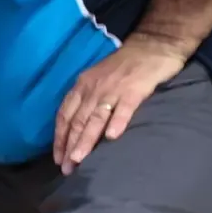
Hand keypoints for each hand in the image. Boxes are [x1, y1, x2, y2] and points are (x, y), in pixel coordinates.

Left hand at [52, 32, 190, 173]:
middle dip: (70, 146)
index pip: (65, 115)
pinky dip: (117, 122)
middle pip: (78, 121)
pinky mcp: (135, 89)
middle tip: (66, 168)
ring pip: (96, 118)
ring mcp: (114, 89)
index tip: (57, 158)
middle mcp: (94, 88)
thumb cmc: (124, 65)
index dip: (60, 138)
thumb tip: (76, 129)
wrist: (154, 44)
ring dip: (86, 140)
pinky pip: (124, 108)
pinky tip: (112, 138)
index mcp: (82, 86)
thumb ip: (87, 100)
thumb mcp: (97, 79)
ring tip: (79, 159)